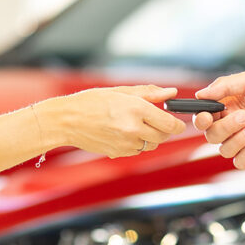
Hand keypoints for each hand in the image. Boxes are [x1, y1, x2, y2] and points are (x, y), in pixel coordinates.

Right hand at [54, 85, 186, 157]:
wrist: (66, 121)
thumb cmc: (91, 102)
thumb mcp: (121, 91)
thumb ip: (149, 93)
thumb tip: (171, 92)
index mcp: (136, 110)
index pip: (170, 124)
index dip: (178, 124)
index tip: (177, 122)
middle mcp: (133, 129)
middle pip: (164, 137)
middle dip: (164, 130)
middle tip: (156, 120)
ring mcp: (126, 143)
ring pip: (151, 145)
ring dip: (150, 137)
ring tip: (135, 124)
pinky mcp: (119, 153)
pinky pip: (137, 150)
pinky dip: (136, 143)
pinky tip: (122, 132)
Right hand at [193, 70, 244, 168]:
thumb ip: (225, 85)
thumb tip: (201, 95)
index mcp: (227, 106)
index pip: (204, 118)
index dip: (201, 119)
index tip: (207, 117)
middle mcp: (232, 125)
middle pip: (212, 135)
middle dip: (225, 128)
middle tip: (244, 117)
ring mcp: (244, 141)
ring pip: (224, 150)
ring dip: (237, 140)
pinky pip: (240, 162)